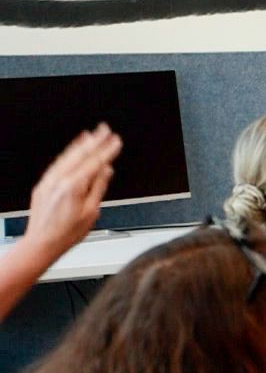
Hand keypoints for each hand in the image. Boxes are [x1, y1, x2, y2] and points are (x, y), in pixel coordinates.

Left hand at [21, 125, 121, 258]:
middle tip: (105, 129)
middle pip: (80, 155)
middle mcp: (59, 181)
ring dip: (80, 144)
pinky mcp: (43, 185)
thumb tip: (105, 171)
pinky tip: (72, 150)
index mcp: (73, 187)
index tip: (116, 142)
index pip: (94, 163)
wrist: (41, 243)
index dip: (107, 151)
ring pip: (67, 157)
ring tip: (91, 134)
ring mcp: (49, 182)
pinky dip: (67, 154)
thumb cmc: (66, 233)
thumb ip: (98, 188)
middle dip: (95, 141)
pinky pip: (57, 164)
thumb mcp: (91, 212)